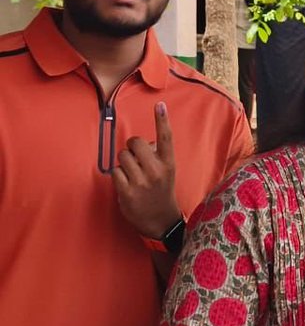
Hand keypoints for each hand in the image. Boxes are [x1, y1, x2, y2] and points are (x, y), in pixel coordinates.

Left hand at [112, 101, 180, 238]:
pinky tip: (126, 185)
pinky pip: (115, 171)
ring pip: (122, 156)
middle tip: (136, 161)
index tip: (160, 105)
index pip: (166, 138)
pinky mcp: (127, 191)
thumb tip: (142, 144)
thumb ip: (157, 157)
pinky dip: (118, 176)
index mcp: (169, 164)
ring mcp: (141, 182)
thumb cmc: (161, 191)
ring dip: (124, 163)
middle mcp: (156, 171)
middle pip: (135, 143)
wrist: (161, 221)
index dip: (162, 120)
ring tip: (133, 176)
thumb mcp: (167, 173)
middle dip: (131, 148)